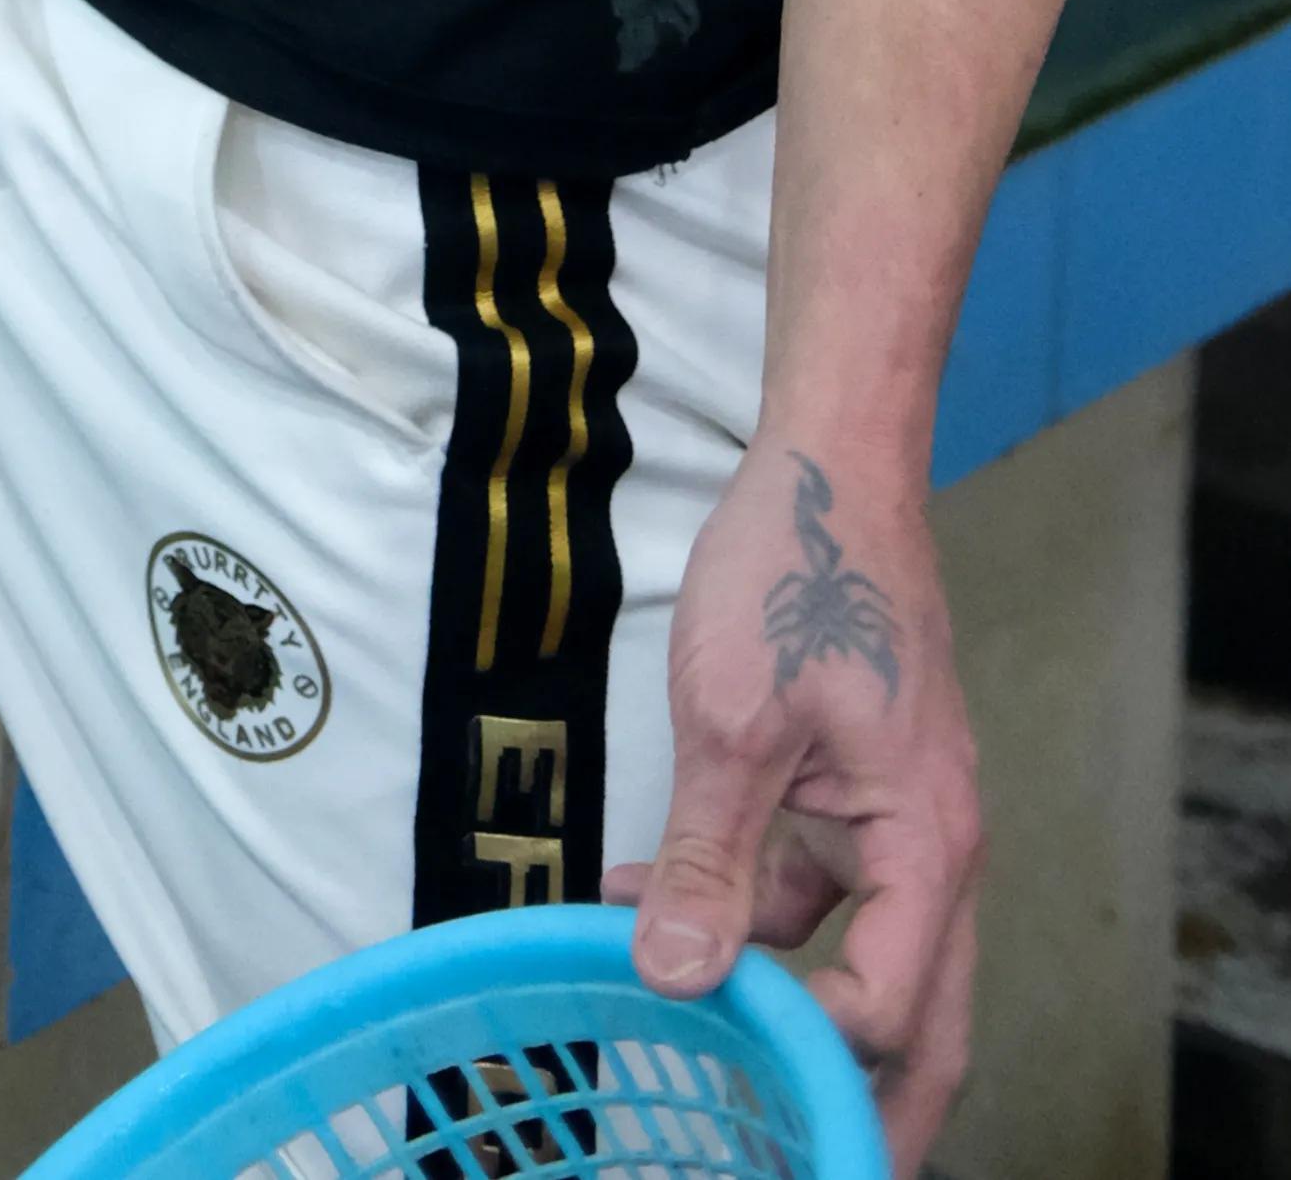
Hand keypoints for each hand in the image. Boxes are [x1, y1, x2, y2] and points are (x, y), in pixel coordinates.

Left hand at [621, 433, 976, 1174]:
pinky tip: (645, 898)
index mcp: (927, 846)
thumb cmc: (795, 575)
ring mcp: (898, 821)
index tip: (732, 1058)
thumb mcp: (731, 721)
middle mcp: (932, 850)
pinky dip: (745, 902)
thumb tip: (680, 980)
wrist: (828, 466)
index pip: (890, 1003)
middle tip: (796, 1154)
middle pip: (917, 1013)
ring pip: (853, 948)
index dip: (815, 1044)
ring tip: (665, 1007)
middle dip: (863, 1094)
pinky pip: (812, 880)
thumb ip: (711, 858)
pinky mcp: (857, 790)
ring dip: (769, 984)